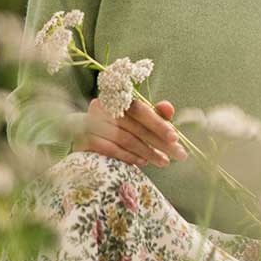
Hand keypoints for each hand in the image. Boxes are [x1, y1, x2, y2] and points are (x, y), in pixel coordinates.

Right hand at [73, 98, 187, 167]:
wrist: (82, 132)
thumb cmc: (117, 123)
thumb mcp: (137, 117)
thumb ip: (154, 113)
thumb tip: (169, 108)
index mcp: (117, 98)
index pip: (140, 110)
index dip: (158, 123)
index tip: (175, 137)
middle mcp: (103, 107)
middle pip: (136, 127)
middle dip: (159, 142)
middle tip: (178, 154)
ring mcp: (91, 123)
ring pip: (125, 139)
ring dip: (147, 152)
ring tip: (163, 161)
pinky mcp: (84, 139)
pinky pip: (110, 149)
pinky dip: (129, 156)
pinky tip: (143, 162)